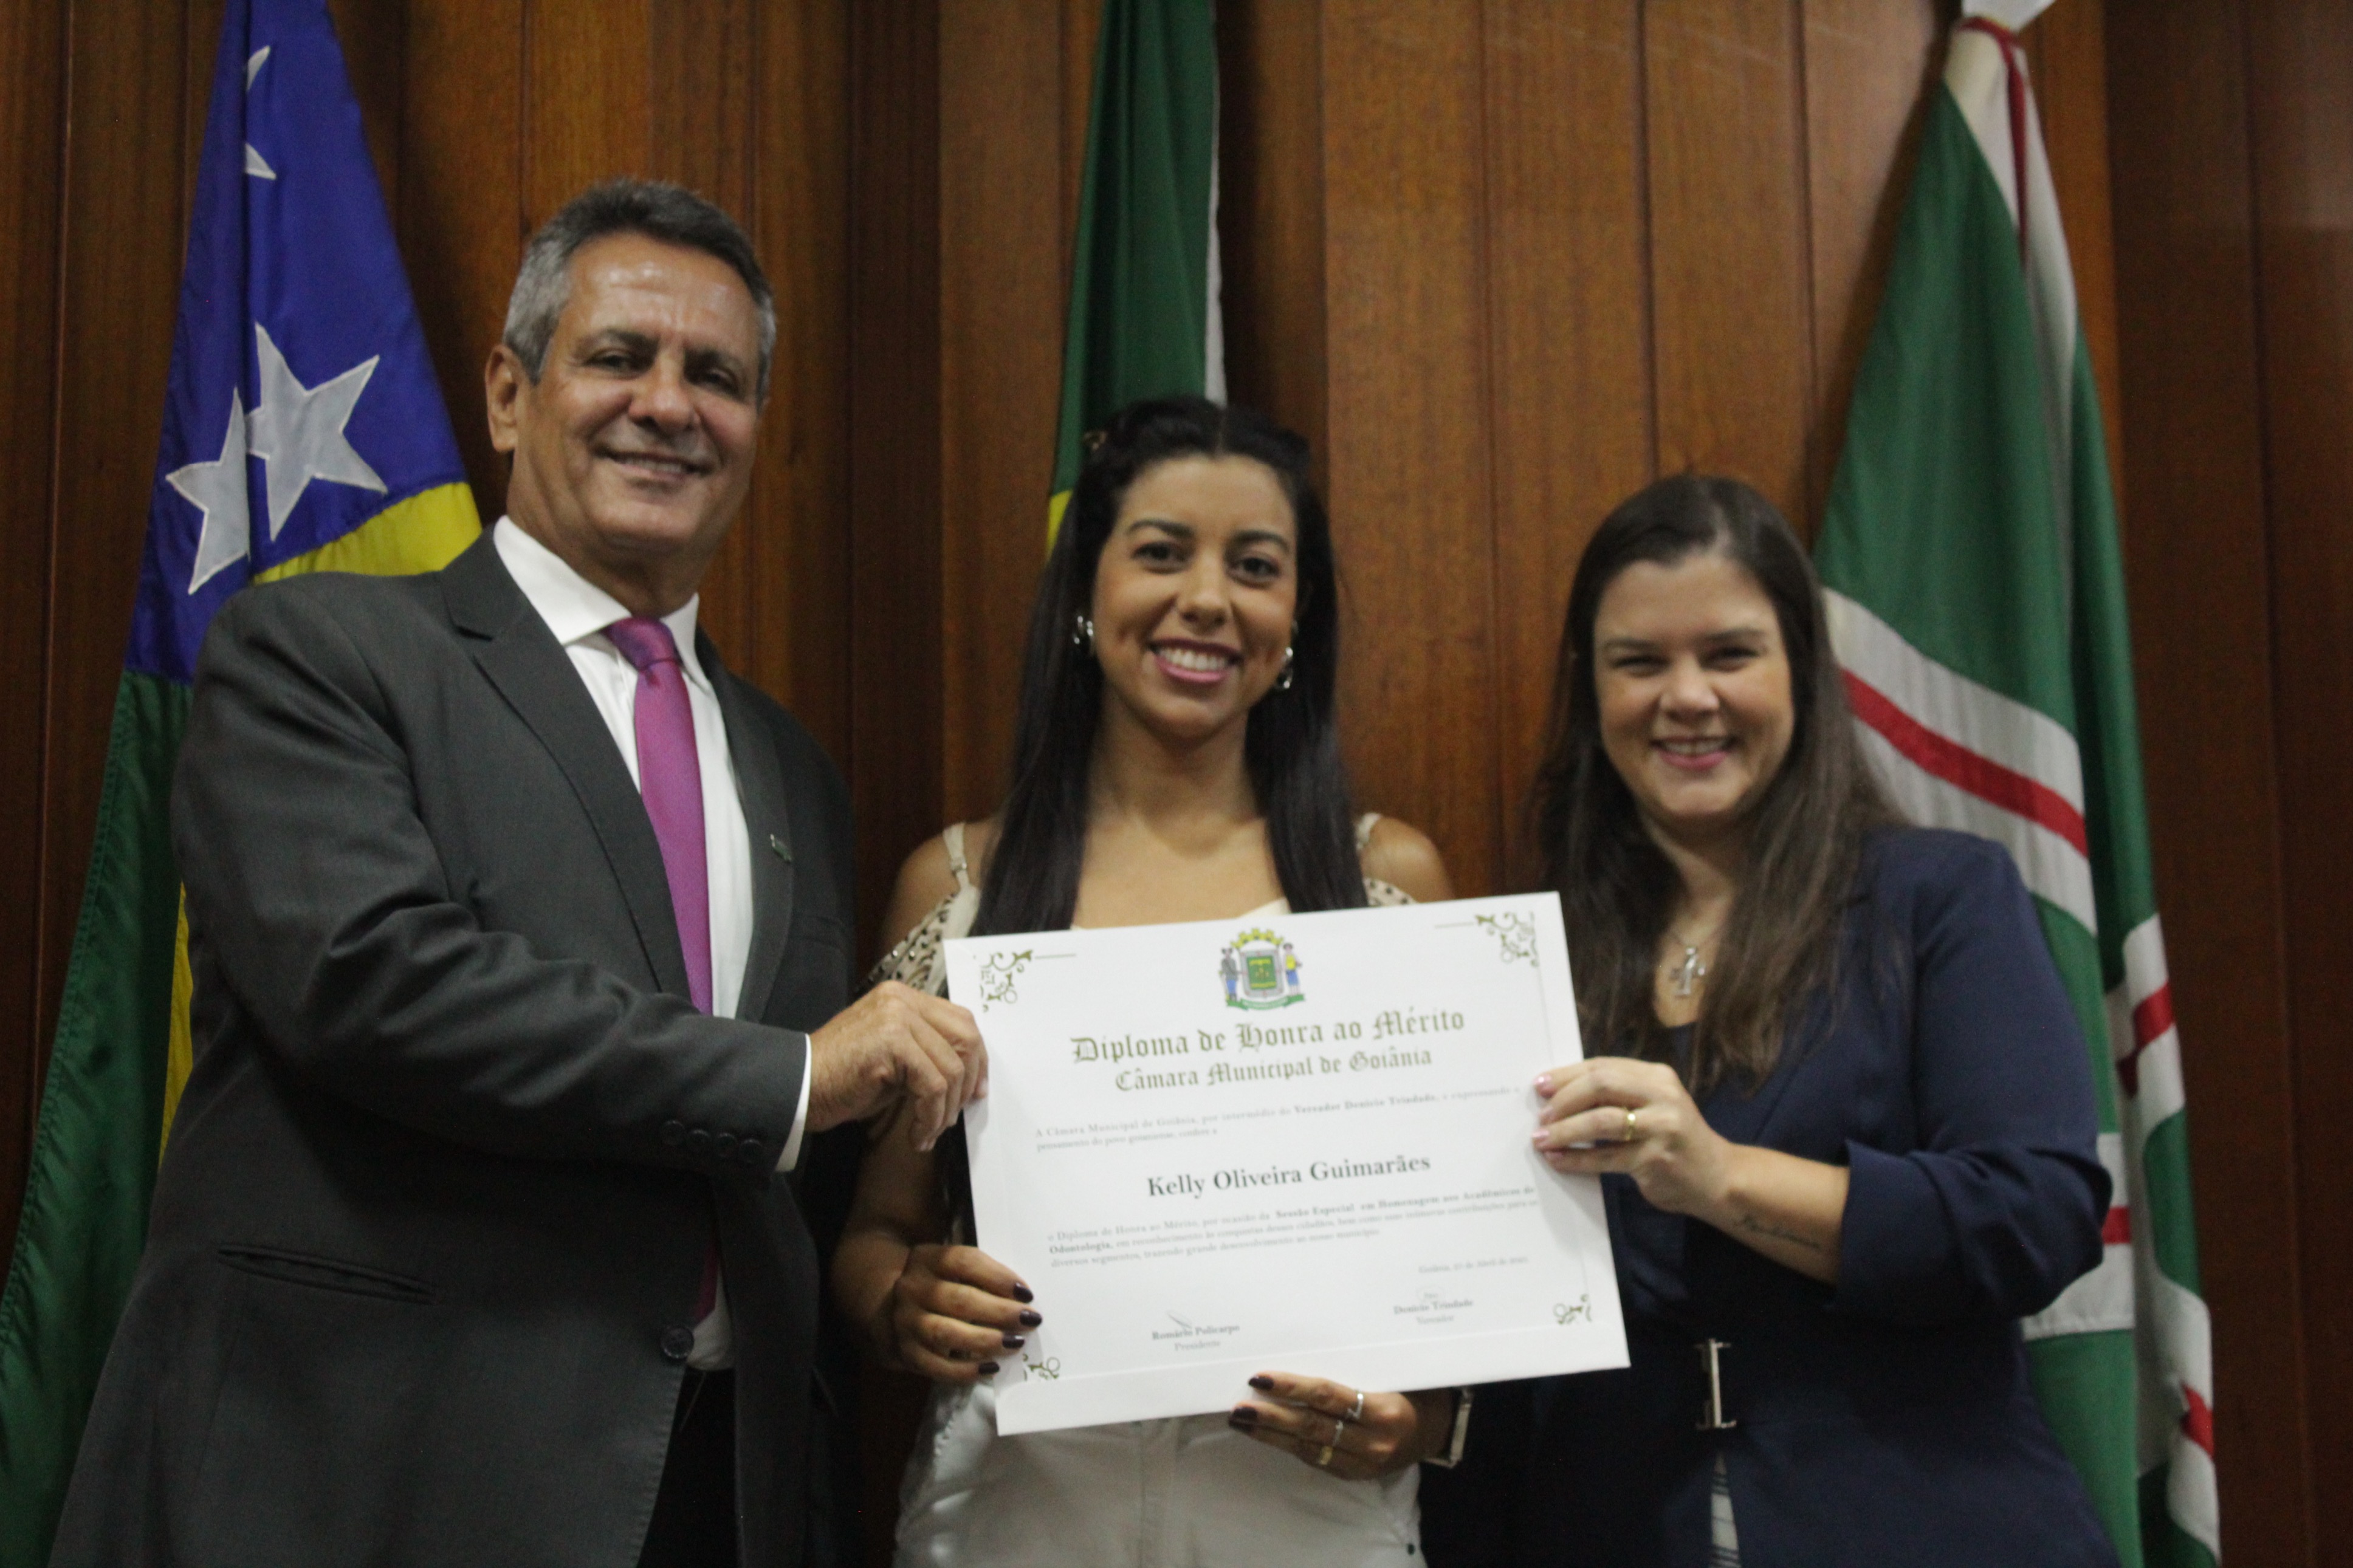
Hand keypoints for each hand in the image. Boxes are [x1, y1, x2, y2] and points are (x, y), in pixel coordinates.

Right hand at [807, 982, 984, 1150]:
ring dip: (944, 1111)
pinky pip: (933, 1086)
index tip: (976, 1092)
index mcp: (903, 998)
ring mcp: (896, 1017)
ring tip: (927, 1131)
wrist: (797, 1088)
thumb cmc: (841, 1079)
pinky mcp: (891, 1042)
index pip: (961, 1022)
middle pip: (966, 1039)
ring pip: (951, 1069)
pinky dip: (930, 1117)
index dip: (976, 1060)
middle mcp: (902, 1000)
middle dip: (967, 1084)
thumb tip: (969, 1079)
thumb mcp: (893, 1058)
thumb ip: (926, 1053)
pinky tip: (917, 1134)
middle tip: (953, 1116)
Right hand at [883, 1244, 1039, 1382]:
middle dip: (999, 1312)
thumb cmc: (940, 1284)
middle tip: (1030, 1320)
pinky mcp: (905, 1352)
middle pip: (959, 1299)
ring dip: (985, 1340)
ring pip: (946, 1333)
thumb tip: (1023, 1297)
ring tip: (1015, 1343)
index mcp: (928, 1258)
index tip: (1026, 1293)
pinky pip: (935, 1366)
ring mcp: (905, 1321)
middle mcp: (912, 1288)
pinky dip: (965, 1371)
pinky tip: (991, 1368)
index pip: (964, 1261)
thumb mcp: (951, 1267)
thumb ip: (981, 1274)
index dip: (997, 1277)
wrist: (890, 1305)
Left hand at [1225, 1374, 1443, 1479]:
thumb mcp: (1392, 1373)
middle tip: (1238, 1406)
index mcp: (1384, 1411)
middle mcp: (1373, 1442)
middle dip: (1271, 1417)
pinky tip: (1266, 1434)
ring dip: (1271, 1434)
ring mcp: (1363, 1463)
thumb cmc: (1413, 1389)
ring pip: (1308, 1448)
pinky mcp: (1354, 1475)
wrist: (1438, 1430)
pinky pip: (1316, 1459)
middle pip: (1312, 1426)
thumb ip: (1355, 1367)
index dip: (1291, 1387)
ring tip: (1241, 1421)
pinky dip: (1288, 1445)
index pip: (1327, 1396)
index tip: (1260, 1378)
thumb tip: (1301, 1347)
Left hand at [1531, 1056, 1729, 1217]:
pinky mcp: (1655, 1159)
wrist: (1717, 1177)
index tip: (1540, 1086)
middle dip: (1564, 1100)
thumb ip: (1617, 1094)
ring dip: (1565, 1131)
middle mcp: (1662, 1096)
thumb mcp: (1653, 1105)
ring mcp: (1662, 1127)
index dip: (1567, 1075)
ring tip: (1542, 1140)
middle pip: (1600, 1085)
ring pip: (1601, 1121)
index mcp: (1657, 1076)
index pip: (1603, 1066)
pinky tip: (1558, 1161)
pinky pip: (1606, 1157)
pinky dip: (1577, 1159)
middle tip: (1542, 1116)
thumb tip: (1559, 1093)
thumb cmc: (1673, 1139)